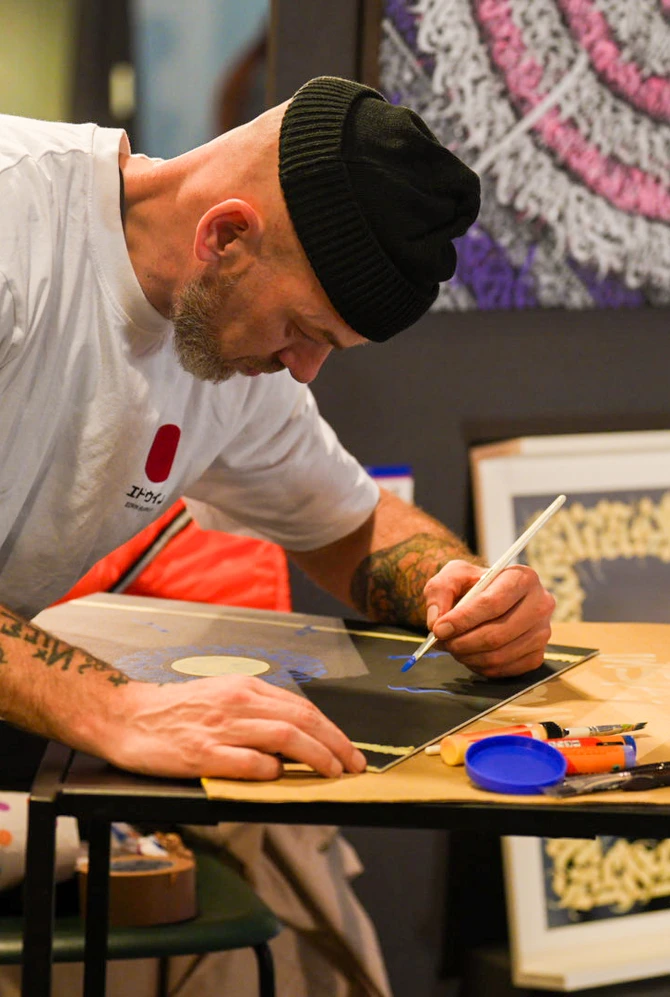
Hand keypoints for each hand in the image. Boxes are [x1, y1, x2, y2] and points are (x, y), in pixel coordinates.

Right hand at [110, 675, 367, 780]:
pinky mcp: (202, 754)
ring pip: (284, 737)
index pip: (301, 707)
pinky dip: (269, 769)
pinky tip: (280, 776)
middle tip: (355, 764)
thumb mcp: (221, 697)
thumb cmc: (175, 711)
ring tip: (333, 772)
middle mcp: (237, 703)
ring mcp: (221, 728)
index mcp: (244, 688)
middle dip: (335, 744)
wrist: (126, 716)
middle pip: (301, 721)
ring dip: (316, 756)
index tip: (349, 748)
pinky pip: (247, 762)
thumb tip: (293, 736)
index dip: (331, 729)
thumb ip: (255, 712)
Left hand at [422, 559, 554, 677]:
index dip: (463, 619)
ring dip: (468, 656)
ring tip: (453, 646)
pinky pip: (505, 670)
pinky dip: (480, 667)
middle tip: (443, 642)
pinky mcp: (537, 655)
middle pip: (498, 633)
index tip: (439, 629)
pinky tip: (469, 654)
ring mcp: (542, 632)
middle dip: (463, 642)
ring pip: (500, 655)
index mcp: (522, 577)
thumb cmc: (472, 584)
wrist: (487, 598)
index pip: (493, 603)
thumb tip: (437, 622)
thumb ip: (439, 591)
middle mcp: (540, 604)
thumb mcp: (452, 575)